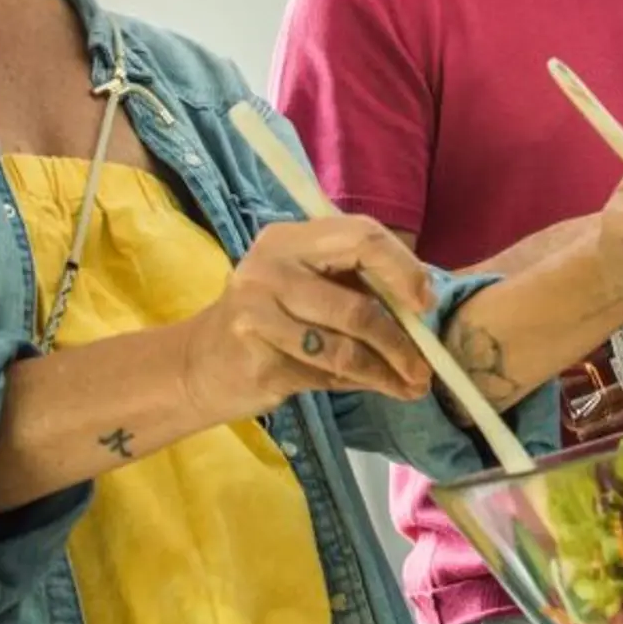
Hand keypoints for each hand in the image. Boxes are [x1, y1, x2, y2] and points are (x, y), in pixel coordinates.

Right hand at [179, 217, 434, 421]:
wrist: (197, 363)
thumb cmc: (269, 320)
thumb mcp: (306, 287)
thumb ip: (356, 288)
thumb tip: (423, 313)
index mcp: (291, 239)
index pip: (361, 236)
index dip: (403, 270)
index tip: (425, 304)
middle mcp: (271, 268)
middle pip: (357, 304)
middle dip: (401, 341)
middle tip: (425, 366)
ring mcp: (258, 313)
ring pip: (345, 349)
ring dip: (386, 372)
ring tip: (412, 386)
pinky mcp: (258, 358)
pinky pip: (326, 374)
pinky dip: (361, 384)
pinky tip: (380, 387)